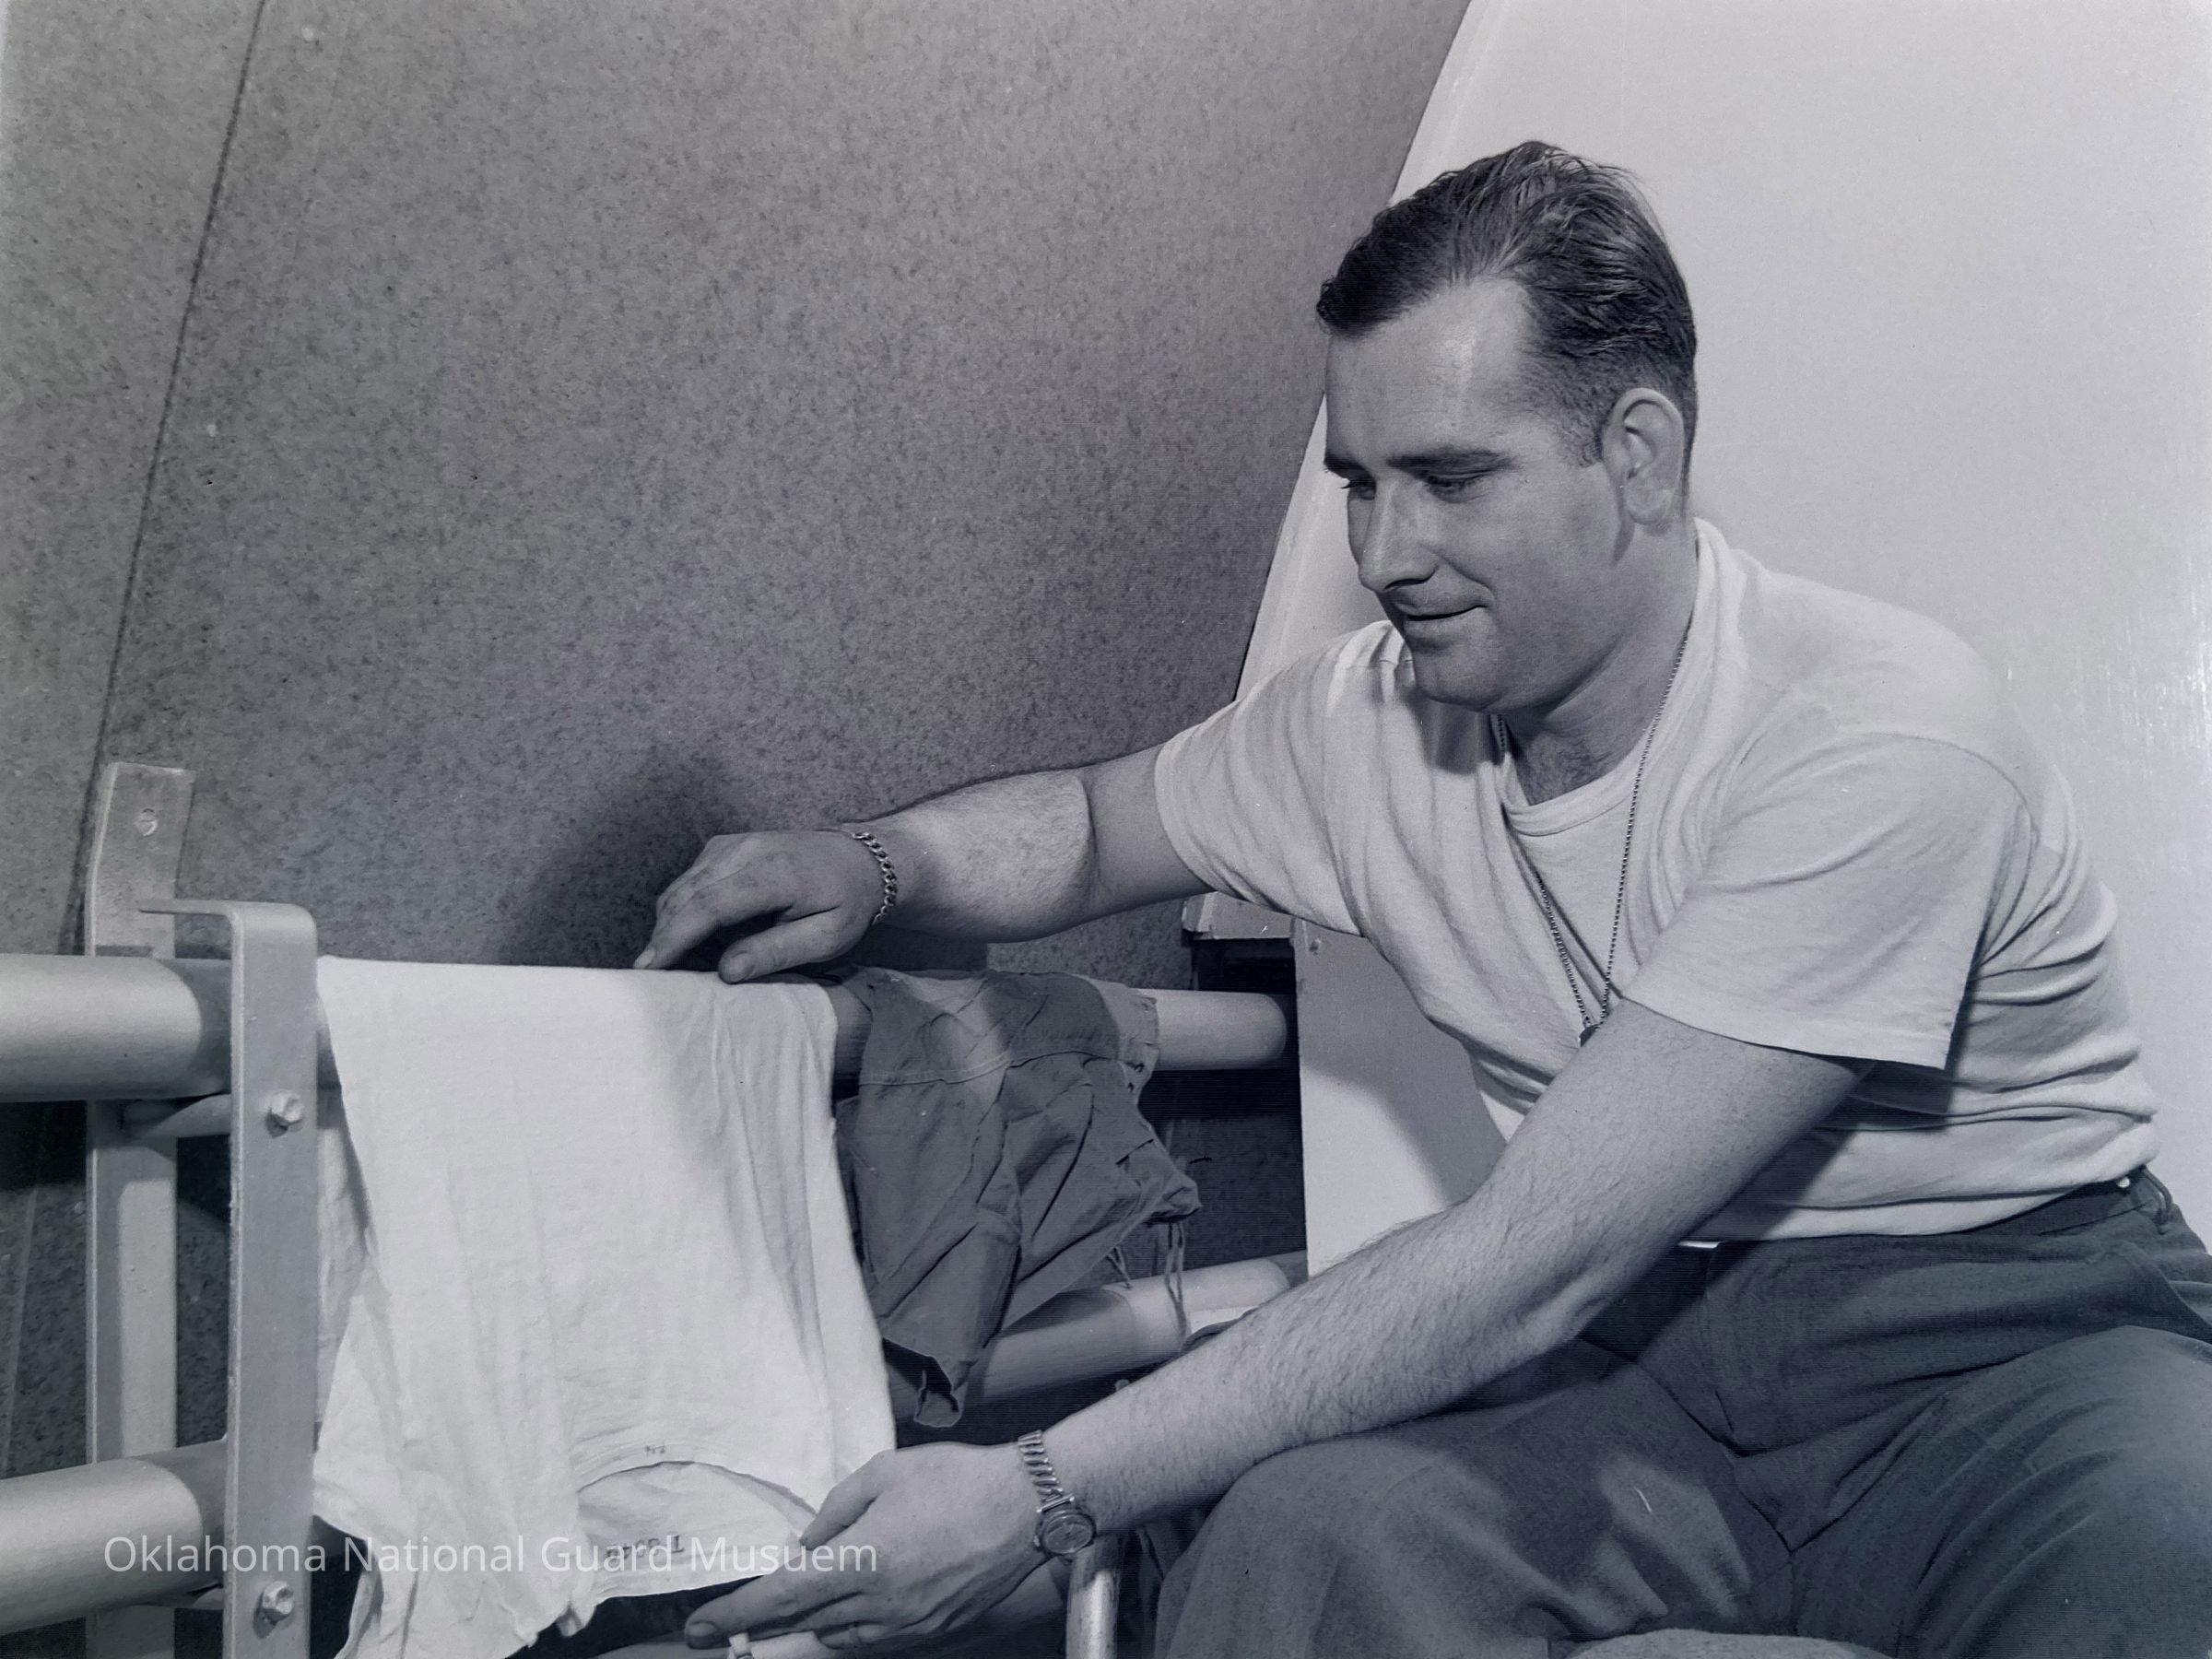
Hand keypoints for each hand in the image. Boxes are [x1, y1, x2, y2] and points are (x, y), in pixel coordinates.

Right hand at [636, 830, 883, 980]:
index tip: (651, 968)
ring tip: (672, 962)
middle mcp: (747, 851)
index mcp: (775, 873)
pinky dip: (682, 909)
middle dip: (663, 937)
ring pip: (682, 887)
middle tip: (650, 976)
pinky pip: (690, 880)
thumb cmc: (846, 903)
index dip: (676, 938)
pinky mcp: (724, 847)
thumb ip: (777, 952)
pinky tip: (691, 937)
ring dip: (670, 925)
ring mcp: (732, 844)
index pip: (711, 905)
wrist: (859, 860)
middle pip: (687, 895)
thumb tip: (727, 972)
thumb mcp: (827, 938)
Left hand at [682, 1443, 1045, 1650]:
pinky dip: (851, 1625)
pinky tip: (853, 1601)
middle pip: (802, 1624)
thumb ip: (834, 1512)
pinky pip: (873, 1639)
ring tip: (805, 1596)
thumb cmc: (956, 1479)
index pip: (781, 1597)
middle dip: (763, 1625)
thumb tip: (805, 1547)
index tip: (700, 1628)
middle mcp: (880, 1603)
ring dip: (812, 1621)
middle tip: (729, 1625)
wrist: (1027, 1506)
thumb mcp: (883, 1473)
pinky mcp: (931, 1631)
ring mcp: (908, 1624)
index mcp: (863, 1560)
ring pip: (837, 1636)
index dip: (735, 1615)